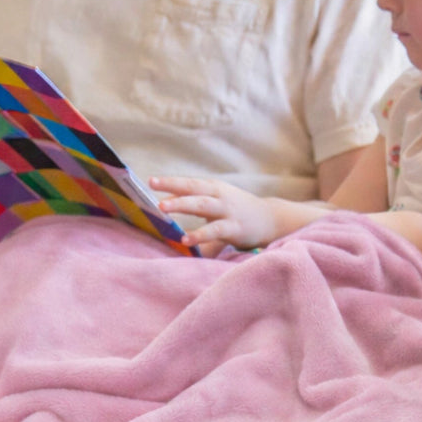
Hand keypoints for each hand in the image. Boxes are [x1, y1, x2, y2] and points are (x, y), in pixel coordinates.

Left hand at [149, 176, 282, 248]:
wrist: (271, 219)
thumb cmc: (236, 212)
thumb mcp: (216, 202)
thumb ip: (193, 203)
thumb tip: (165, 206)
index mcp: (213, 188)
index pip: (188, 183)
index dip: (170, 181)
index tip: (150, 181)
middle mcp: (219, 196)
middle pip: (193, 189)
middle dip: (171, 186)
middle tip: (152, 186)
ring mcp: (227, 211)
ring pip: (201, 205)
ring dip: (181, 204)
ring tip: (162, 208)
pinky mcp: (234, 228)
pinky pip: (214, 231)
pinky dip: (199, 235)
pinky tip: (185, 240)